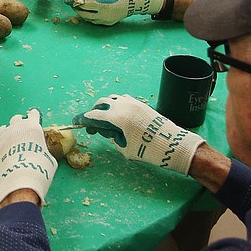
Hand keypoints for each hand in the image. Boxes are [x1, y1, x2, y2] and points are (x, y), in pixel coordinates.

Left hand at [0, 109, 57, 207]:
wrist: (21, 178)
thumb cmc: (41, 168)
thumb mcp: (49, 158)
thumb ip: (43, 150)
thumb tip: (41, 153)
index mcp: (33, 126)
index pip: (33, 114)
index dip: (34, 116)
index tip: (34, 117)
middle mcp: (17, 127)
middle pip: (16, 119)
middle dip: (19, 123)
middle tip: (22, 131)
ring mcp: (4, 136)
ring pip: (3, 128)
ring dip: (7, 133)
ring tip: (10, 140)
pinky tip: (1, 151)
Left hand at [66, 0, 164, 25]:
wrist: (140, 1)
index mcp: (106, 6)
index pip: (86, 4)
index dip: (75, 1)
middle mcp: (105, 16)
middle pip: (84, 13)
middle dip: (75, 7)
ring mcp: (107, 21)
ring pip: (88, 18)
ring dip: (81, 11)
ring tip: (76, 3)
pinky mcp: (109, 23)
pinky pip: (94, 20)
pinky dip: (88, 15)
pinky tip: (86, 8)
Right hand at [74, 94, 203, 174]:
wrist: (172, 144)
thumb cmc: (149, 150)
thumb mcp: (125, 148)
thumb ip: (114, 137)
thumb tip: (110, 131)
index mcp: (117, 118)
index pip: (94, 115)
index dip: (83, 119)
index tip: (77, 122)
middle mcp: (123, 106)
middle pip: (101, 104)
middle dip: (94, 113)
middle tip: (94, 125)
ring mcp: (133, 102)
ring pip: (112, 99)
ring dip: (106, 107)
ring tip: (106, 119)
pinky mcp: (141, 103)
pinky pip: (123, 99)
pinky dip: (117, 105)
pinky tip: (120, 115)